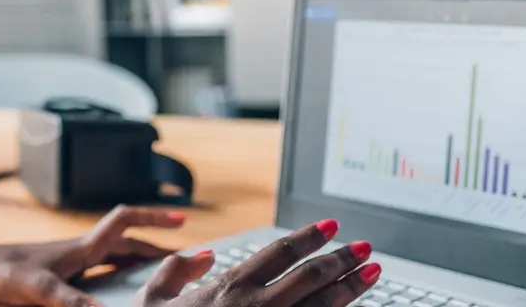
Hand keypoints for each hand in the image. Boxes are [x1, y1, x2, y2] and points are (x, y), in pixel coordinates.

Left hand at [0, 205, 186, 306]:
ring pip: (118, 254)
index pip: (126, 220)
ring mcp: (74, 260)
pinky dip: (122, 272)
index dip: (155, 217)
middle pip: (130, 240)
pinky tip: (125, 287)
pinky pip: (104, 268)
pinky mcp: (65, 271)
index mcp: (83, 246)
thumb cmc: (6, 272)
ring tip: (164, 271)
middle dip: (159, 244)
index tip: (182, 219)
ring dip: (142, 258)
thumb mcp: (41, 290)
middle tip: (186, 257)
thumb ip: (71, 302)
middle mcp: (83, 249)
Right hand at [135, 220, 379, 306]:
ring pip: (319, 305)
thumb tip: (203, 256)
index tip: (330, 227)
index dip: (308, 238)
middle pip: (309, 276)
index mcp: (228, 286)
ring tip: (373, 271)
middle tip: (365, 247)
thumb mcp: (152, 298)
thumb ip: (176, 270)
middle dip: (341, 260)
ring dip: (350, 287)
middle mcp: (253, 306)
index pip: (278, 253)